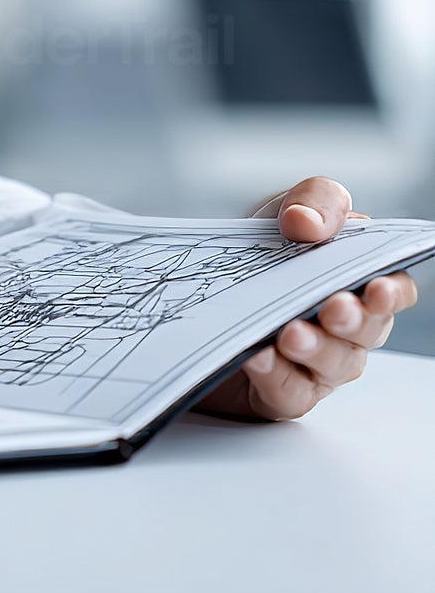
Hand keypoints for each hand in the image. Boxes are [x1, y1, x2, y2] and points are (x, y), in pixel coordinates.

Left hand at [193, 176, 417, 421]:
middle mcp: (345, 327)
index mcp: (356, 281)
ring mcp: (317, 363)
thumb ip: (315, 201)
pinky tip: (258, 356)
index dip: (391, 293)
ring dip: (315, 348)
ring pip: (332, 365)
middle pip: (366, 331)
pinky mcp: (281, 390)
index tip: (375, 288)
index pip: (393, 291)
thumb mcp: (289, 208)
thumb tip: (306, 222)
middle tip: (333, 308)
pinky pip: (288, 390)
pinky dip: (275, 373)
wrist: (199, 284)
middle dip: (352, 319)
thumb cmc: (264, 247)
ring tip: (291, 333)